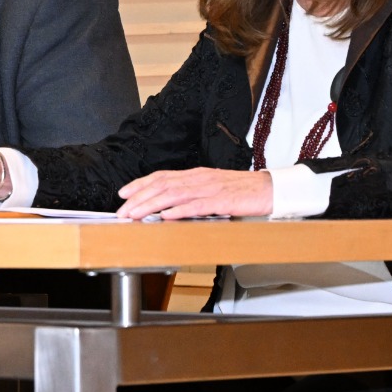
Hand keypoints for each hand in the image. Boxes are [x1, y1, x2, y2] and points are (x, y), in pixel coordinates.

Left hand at [115, 167, 272, 219]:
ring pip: (174, 195)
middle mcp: (199, 178)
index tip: (123, 193)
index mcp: (195, 174)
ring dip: (151, 205)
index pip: (161, 176)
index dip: (140, 184)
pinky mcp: (222, 201)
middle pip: (162, 185)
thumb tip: (166, 207)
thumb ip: (190, 195)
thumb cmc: (241, 191)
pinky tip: (166, 216)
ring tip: (135, 214)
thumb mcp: (210, 189)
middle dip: (138, 198)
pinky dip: (179, 211)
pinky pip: (197, 206)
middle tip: (122, 211)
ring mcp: (210, 189)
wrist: (270, 189)